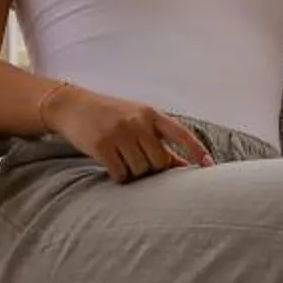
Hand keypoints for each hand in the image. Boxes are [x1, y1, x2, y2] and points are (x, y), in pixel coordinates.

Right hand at [39, 82, 213, 182]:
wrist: (73, 106)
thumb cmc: (112, 116)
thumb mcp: (137, 120)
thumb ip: (160, 140)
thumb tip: (185, 166)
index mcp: (151, 113)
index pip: (180, 133)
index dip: (196, 150)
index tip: (209, 166)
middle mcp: (137, 121)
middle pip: (159, 161)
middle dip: (151, 168)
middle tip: (137, 161)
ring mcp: (119, 132)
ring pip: (140, 170)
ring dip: (133, 172)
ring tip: (122, 159)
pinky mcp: (101, 145)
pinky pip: (120, 174)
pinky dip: (119, 176)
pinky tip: (112, 166)